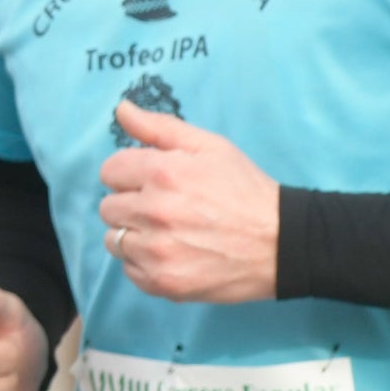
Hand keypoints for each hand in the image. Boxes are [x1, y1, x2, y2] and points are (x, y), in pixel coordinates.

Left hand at [99, 103, 278, 301]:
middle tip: (164, 207)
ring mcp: (156, 251)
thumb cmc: (245, 190)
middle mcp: (154, 212)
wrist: (281, 244)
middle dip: (131, 203)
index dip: (129, 174)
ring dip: (133, 235)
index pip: (110, 171)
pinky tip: (171, 253)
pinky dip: (143, 262)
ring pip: (113, 239)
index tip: (151, 181)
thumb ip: (160, 127)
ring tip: (167, 232)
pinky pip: (128, 269)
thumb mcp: (210, 147)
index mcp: (163, 173)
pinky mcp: (161, 282)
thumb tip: (121, 109)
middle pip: (108, 207)